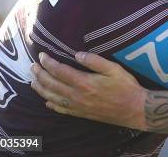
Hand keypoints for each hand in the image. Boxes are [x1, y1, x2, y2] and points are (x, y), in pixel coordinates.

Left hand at [30, 52, 145, 130]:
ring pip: (52, 97)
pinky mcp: (80, 114)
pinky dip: (51, 104)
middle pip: (51, 84)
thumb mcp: (114, 69)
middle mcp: (76, 95)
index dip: (48, 62)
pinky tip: (47, 100)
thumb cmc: (126, 87)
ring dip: (40, 88)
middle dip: (40, 74)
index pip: (59, 71)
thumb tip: (77, 54)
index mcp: (84, 82)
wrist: (134, 109)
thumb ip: (95, 61)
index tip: (41, 55)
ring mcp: (77, 106)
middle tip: (33, 66)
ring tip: (33, 81)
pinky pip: (61, 109)